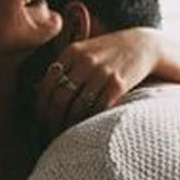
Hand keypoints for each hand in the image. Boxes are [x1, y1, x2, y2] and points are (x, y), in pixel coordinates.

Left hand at [35, 28, 160, 135]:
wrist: (143, 45)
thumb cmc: (106, 52)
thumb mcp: (82, 51)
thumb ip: (62, 67)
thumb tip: (35, 91)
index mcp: (71, 52)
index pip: (47, 84)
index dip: (40, 106)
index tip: (39, 120)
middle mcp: (85, 61)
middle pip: (60, 98)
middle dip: (51, 119)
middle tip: (47, 133)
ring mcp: (103, 72)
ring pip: (78, 106)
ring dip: (68, 124)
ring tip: (63, 134)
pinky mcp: (118, 84)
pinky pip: (98, 108)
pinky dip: (88, 121)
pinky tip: (83, 128)